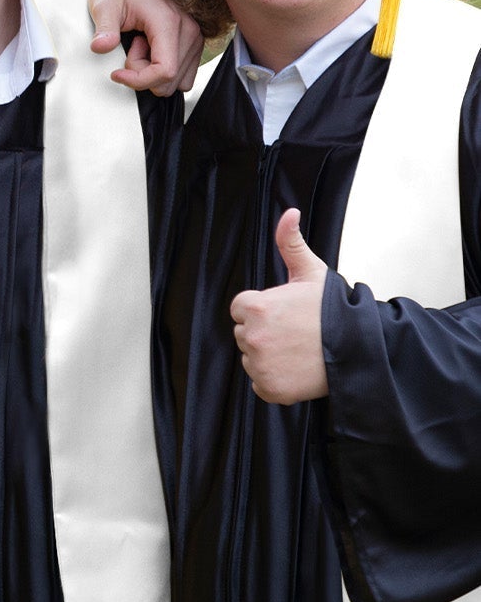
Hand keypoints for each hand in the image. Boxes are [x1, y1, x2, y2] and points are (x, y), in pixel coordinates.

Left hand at [80, 0, 202, 95]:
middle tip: (130, 46)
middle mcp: (189, 29)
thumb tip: (100, 47)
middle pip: (170, 80)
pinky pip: (183, 73)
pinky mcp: (194, 40)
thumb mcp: (104, 4)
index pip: (165, 71)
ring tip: (139, 43)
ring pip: (177, 80)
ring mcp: (195, 35)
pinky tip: (149, 47)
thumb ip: (104, 28)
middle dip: (143, 73)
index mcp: (169, 21)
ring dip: (153, 70)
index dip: (138, 80)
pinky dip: (162, 68)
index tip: (117, 73)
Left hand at [228, 208, 328, 403]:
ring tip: (298, 350)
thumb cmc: (334, 310)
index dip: (263, 309)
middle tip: (295, 332)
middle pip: (244, 333)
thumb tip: (289, 213)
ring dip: (268, 355)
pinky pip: (260, 382)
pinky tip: (297, 369)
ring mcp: (260, 364)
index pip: (241, 309)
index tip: (286, 313)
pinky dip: (275, 379)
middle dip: (265, 332)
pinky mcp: (270, 388)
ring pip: (252, 357)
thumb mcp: (311, 272)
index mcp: (255, 307)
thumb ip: (290, 242)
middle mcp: (252, 336)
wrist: (360, 349)